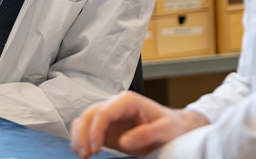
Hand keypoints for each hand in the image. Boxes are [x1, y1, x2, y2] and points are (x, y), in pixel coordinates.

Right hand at [70, 91, 208, 157]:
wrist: (176, 128)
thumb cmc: (173, 126)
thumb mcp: (166, 130)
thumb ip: (147, 134)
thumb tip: (124, 142)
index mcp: (128, 101)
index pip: (104, 112)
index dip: (95, 130)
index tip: (95, 149)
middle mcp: (116, 105)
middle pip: (89, 114)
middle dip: (82, 134)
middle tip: (85, 154)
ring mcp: (110, 116)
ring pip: (84, 120)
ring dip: (79, 136)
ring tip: (82, 155)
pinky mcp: (108, 129)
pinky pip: (88, 130)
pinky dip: (82, 139)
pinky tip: (84, 152)